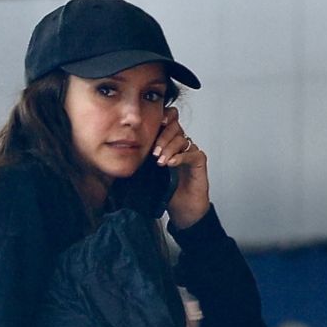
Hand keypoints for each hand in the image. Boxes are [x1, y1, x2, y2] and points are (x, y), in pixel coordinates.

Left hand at [155, 107, 209, 229]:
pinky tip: (172, 163)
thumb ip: (144, 156)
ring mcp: (191, 151)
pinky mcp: (199, 161)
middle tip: (154, 153)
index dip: (164, 117)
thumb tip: (127, 146)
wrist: (183, 209)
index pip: (169, 120)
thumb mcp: (149, 170)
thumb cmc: (168, 190)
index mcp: (168, 141)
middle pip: (175, 127)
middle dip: (162, 138)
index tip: (155, 122)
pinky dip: (180, 157)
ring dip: (169, 149)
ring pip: (182, 139)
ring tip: (161, 162)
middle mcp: (180, 144)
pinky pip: (191, 153)